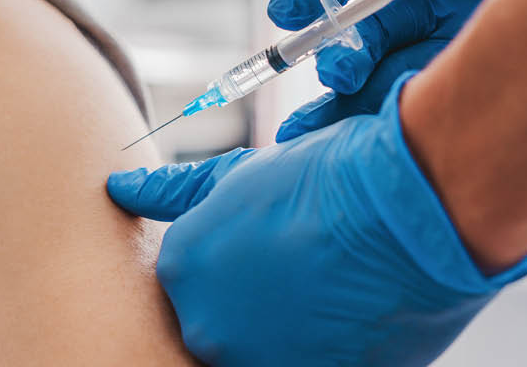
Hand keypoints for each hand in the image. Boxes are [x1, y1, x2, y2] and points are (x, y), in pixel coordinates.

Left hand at [107, 74, 526, 366]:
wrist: (407, 207)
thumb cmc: (321, 182)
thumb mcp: (235, 177)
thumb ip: (169, 192)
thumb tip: (118, 185)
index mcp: (180, 269)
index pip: (195, 281)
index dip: (239, 266)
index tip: (274, 254)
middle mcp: (203, 325)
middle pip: (222, 322)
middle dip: (255, 303)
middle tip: (301, 273)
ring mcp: (253, 362)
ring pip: (260, 350)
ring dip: (287, 332)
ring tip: (325, 293)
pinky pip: (302, 363)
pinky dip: (320, 349)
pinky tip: (344, 317)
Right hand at [268, 0, 526, 140]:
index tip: (285, 10)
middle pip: (363, 25)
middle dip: (337, 52)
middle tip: (337, 75)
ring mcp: (439, 40)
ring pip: (374, 69)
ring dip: (342, 96)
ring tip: (316, 125)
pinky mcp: (458, 80)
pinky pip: (404, 102)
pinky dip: (365, 124)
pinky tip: (333, 144)